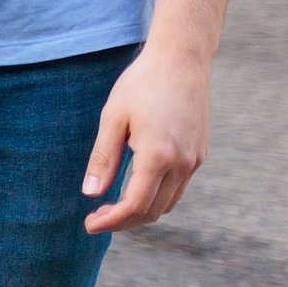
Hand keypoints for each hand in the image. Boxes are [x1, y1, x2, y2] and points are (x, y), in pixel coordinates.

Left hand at [82, 44, 209, 231]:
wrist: (181, 61)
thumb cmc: (141, 84)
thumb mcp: (113, 118)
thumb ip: (103, 158)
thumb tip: (90, 193)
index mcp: (158, 156)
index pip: (134, 205)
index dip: (111, 221)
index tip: (89, 225)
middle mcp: (182, 164)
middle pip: (152, 210)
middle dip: (124, 220)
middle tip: (96, 217)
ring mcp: (194, 161)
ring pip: (168, 203)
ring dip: (141, 211)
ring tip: (112, 206)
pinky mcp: (199, 154)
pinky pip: (178, 188)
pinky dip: (156, 196)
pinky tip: (135, 186)